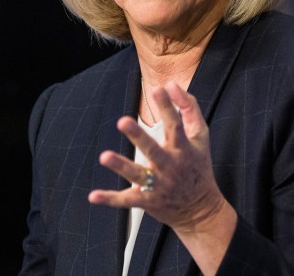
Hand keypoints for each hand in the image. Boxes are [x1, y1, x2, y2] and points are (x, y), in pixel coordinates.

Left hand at [88, 81, 235, 239]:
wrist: (200, 210)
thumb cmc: (197, 165)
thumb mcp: (201, 136)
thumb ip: (189, 107)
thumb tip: (171, 84)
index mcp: (183, 148)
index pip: (176, 125)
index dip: (167, 107)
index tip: (158, 89)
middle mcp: (171, 166)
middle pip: (153, 150)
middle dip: (138, 136)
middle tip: (122, 121)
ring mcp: (158, 185)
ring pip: (137, 175)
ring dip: (121, 166)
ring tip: (104, 156)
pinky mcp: (147, 200)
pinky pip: (126, 200)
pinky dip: (109, 199)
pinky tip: (92, 196)